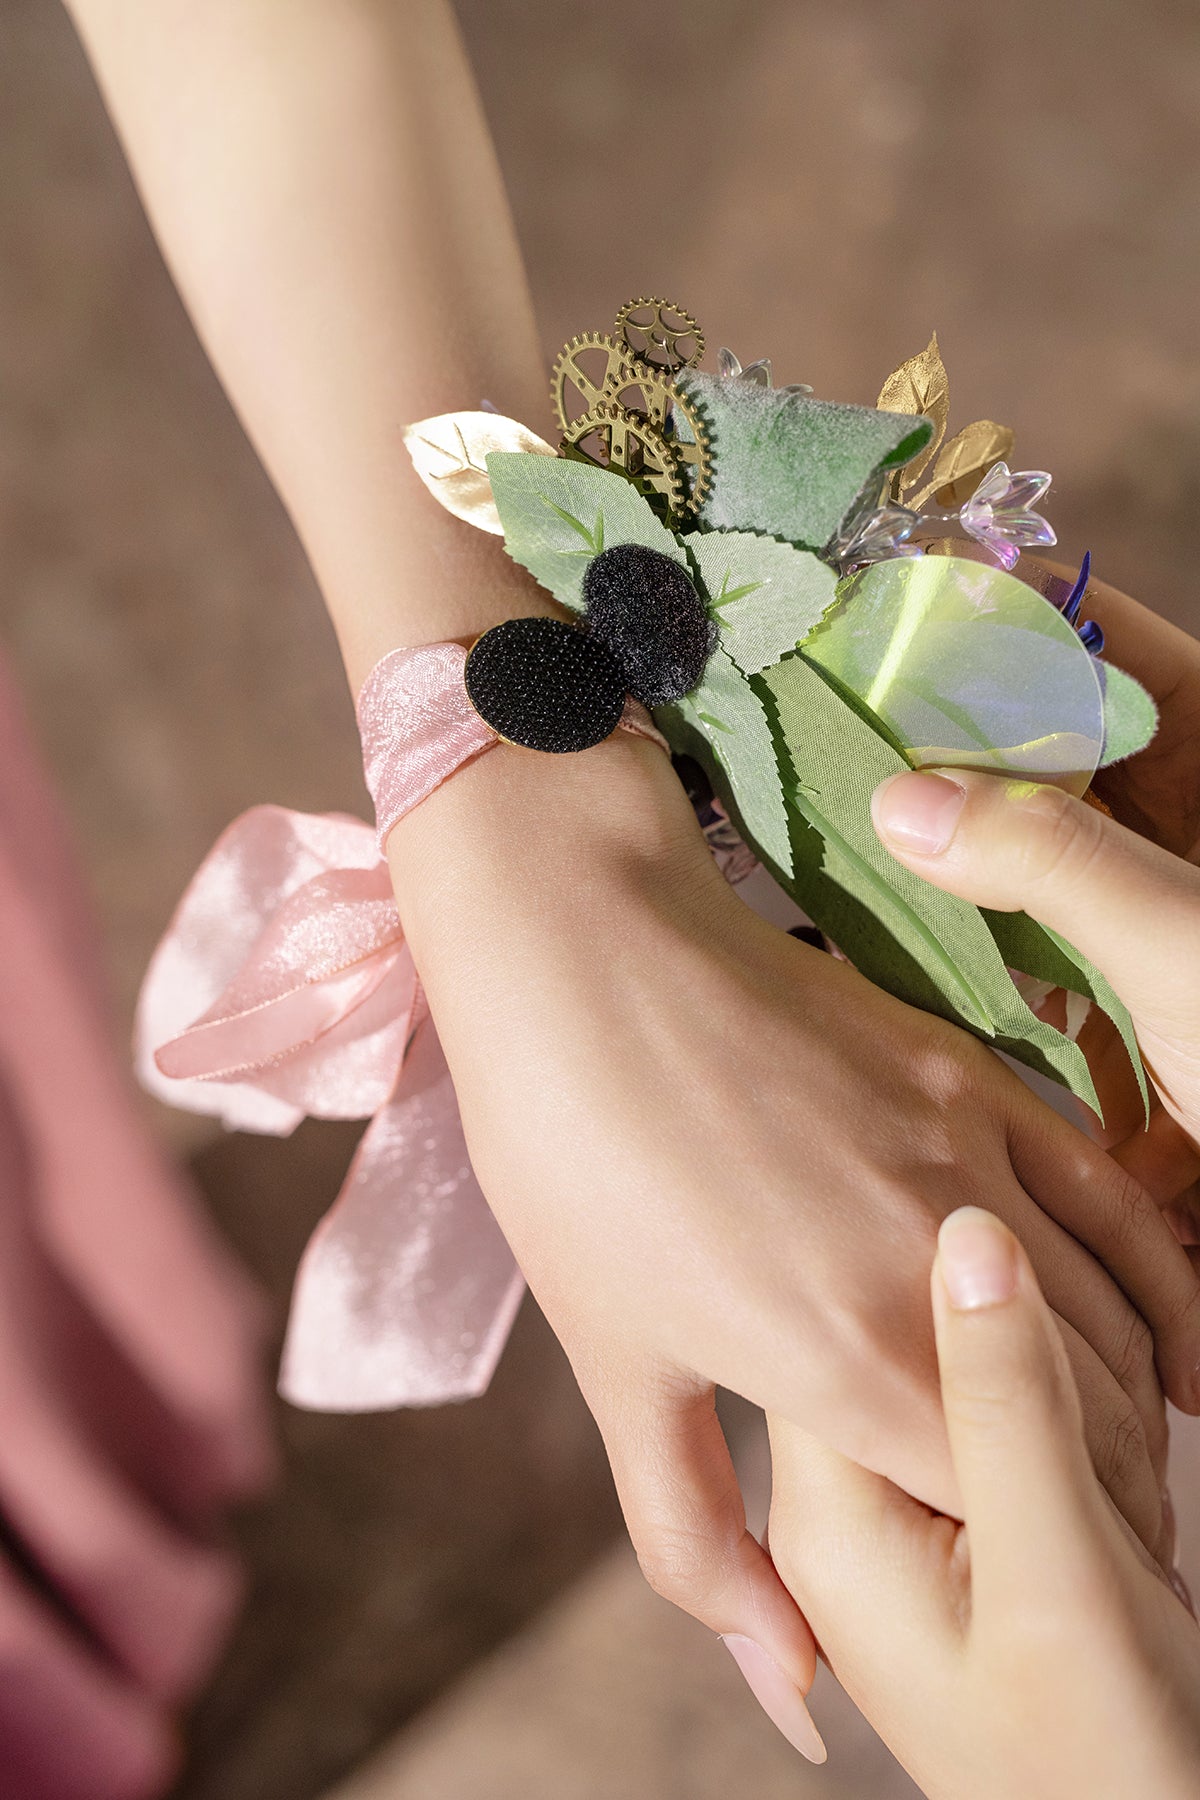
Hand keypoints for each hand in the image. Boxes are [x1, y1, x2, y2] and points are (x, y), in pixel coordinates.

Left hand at [389, 724, 1199, 1729]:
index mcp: (847, 1362)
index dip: (1040, 1558)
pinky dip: (1158, 1281)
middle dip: (1092, 1494)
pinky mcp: (978, 1077)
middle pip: (1083, 1422)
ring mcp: (971, 1159)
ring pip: (1114, 1315)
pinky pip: (1111, 1196)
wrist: (581, 951)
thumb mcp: (615, 1367)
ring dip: (1126, 1400)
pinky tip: (1162, 1336)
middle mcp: (938, 1269)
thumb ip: (701, 1542)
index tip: (1027, 1574)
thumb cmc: (573, 1163)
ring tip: (1111, 1449)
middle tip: (1079, 1523)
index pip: (1019, 1510)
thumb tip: (778, 1688)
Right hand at [870, 638, 1199, 1206]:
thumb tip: (906, 800)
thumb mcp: (1188, 943)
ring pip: (1040, 849)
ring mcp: (1162, 921)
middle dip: (967, 733)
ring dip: (960, 843)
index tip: (915, 595)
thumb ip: (1054, 860)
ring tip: (858, 812)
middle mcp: (1195, 832)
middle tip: (857, 714)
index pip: (1129, 655)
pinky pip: (1038, 949)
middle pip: (1068, 749)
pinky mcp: (1131, 1008)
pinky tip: (905, 935)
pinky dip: (977, 944)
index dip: (1031, 611)